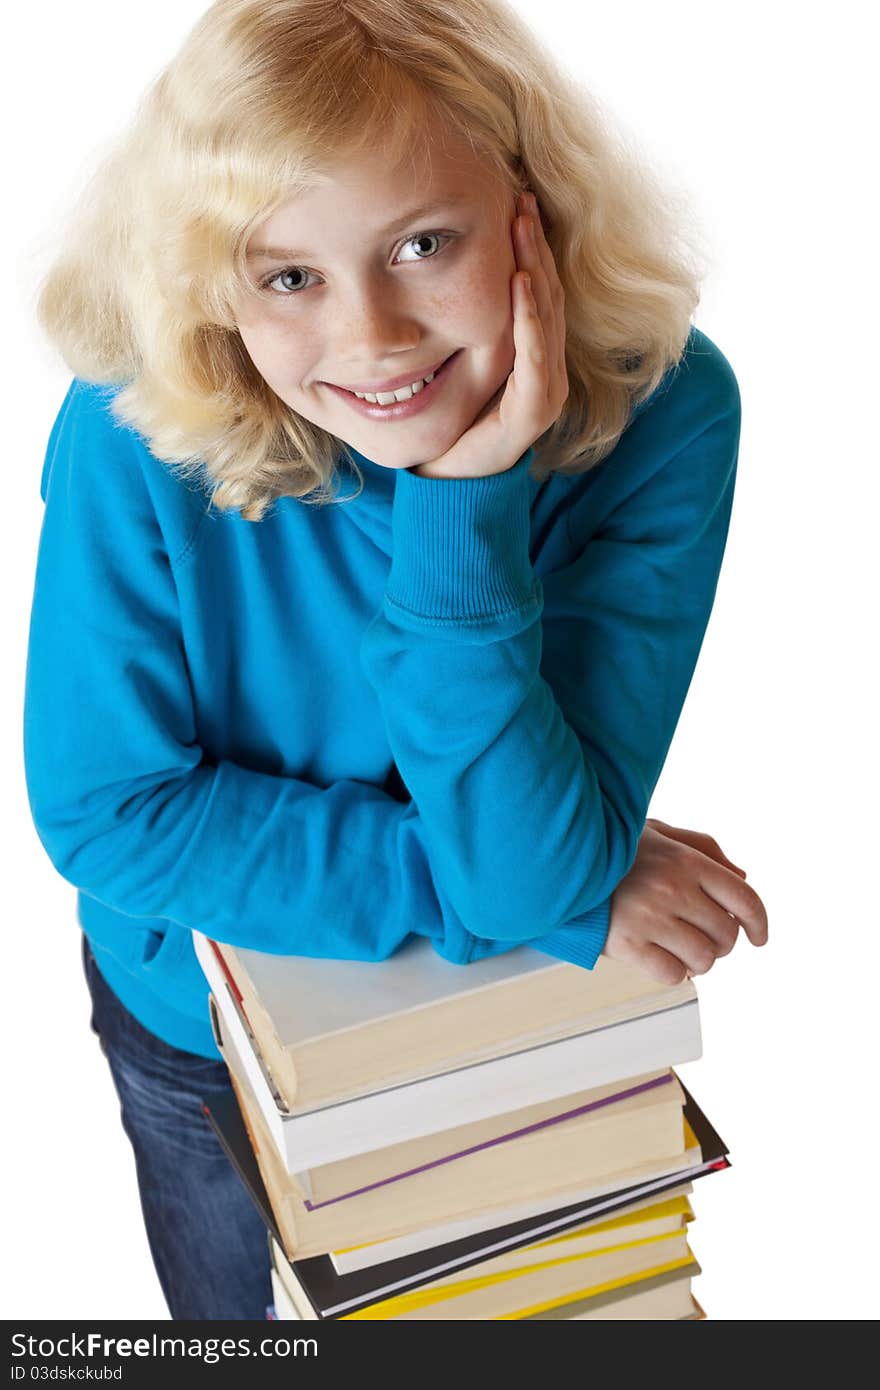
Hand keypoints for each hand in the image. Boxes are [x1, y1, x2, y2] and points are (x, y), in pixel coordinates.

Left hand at [410, 191, 567, 478]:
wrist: (445, 474)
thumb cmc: (448, 413)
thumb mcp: (456, 353)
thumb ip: (463, 316)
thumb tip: (435, 259)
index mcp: (531, 352)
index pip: (537, 288)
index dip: (530, 245)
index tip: (515, 199)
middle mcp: (545, 367)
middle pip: (547, 293)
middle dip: (535, 244)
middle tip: (520, 197)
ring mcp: (544, 389)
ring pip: (546, 317)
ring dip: (535, 268)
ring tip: (522, 226)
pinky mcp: (532, 413)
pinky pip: (535, 358)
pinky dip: (529, 319)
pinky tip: (520, 284)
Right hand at [602, 817, 768, 985]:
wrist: (559, 861)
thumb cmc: (611, 847)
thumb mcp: (660, 833)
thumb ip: (705, 850)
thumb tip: (743, 879)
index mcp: (686, 860)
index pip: (745, 899)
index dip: (759, 923)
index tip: (759, 937)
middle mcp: (672, 888)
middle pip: (726, 935)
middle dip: (720, 941)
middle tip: (699, 935)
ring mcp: (649, 918)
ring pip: (704, 959)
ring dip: (697, 959)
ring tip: (677, 947)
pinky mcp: (627, 945)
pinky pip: (673, 976)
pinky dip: (673, 972)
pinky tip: (659, 957)